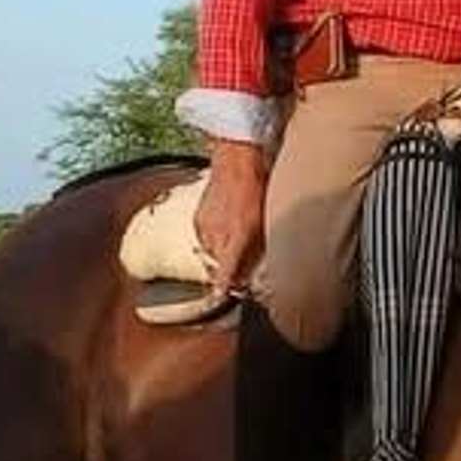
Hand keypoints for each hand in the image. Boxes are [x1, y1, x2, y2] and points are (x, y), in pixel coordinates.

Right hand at [196, 139, 267, 292]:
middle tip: (242, 264)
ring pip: (211, 252)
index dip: (223, 287)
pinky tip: (226, 226)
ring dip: (222, 252)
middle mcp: (217, 234)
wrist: (235, 163)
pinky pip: (205, 238)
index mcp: (235, 237)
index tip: (220, 297)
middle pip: (218, 265)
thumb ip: (257, 250)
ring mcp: (205, 226)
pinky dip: (214, 239)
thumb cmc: (256, 190)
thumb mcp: (263, 224)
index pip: (225, 271)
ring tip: (236, 237)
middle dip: (228, 268)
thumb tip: (252, 271)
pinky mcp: (197, 219)